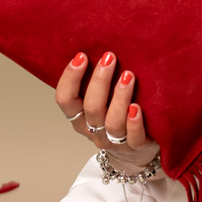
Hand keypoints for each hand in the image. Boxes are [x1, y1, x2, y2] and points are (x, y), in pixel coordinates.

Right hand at [55, 51, 159, 172]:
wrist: (134, 155)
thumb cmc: (116, 118)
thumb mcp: (100, 103)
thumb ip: (95, 83)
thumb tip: (100, 46)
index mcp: (79, 118)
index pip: (65, 100)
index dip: (70, 78)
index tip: (81, 56)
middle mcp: (94, 130)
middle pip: (91, 108)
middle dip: (99, 81)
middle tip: (110, 57)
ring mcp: (115, 141)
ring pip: (112, 122)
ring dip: (119, 97)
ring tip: (128, 76)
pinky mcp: (136, 148)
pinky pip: (134, 138)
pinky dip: (134, 123)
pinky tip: (137, 107)